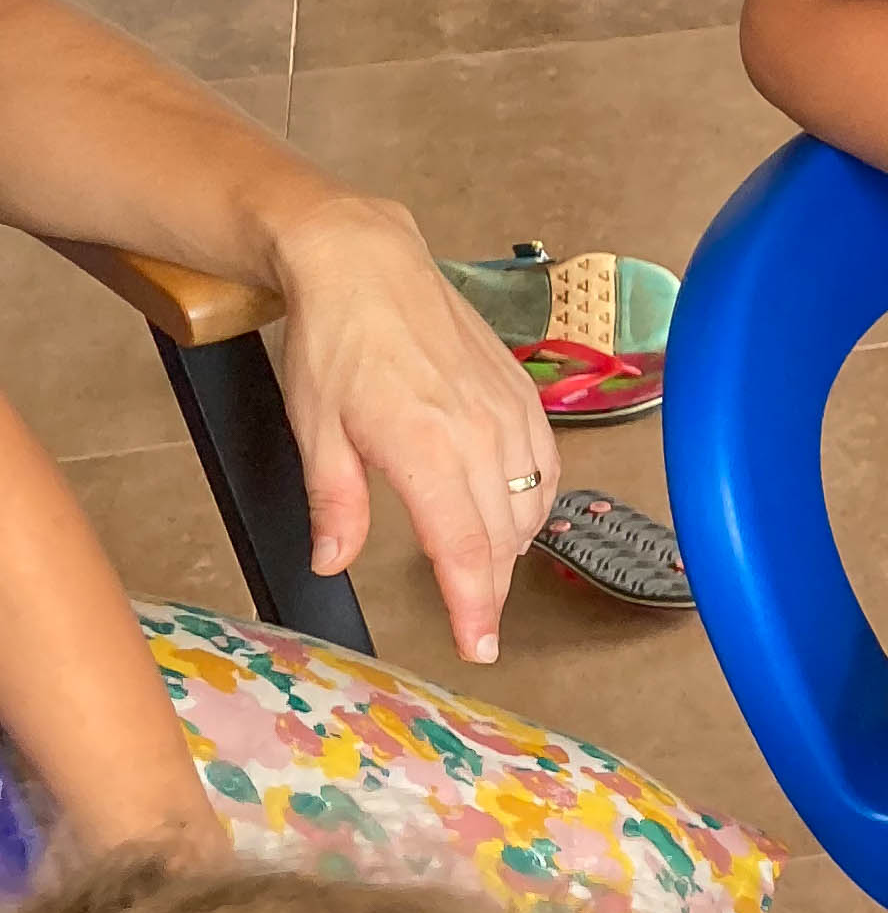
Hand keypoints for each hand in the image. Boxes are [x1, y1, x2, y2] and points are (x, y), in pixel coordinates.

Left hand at [268, 199, 555, 666]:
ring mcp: (510, 412)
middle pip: (503, 539)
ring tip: (483, 569)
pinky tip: (511, 512)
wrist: (367, 264)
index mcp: (426, 448)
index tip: (477, 648)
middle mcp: (481, 434)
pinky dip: (534, 502)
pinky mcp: (525, 395)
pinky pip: (546, 467)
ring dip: (511, 548)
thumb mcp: (315, 429)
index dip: (474, 608)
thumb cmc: (335, 342)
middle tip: (474, 624)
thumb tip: (333, 563)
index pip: (464, 550)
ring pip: (532, 507)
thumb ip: (334, 504)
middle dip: (491, 591)